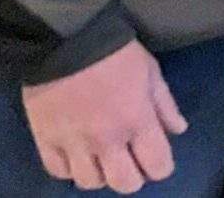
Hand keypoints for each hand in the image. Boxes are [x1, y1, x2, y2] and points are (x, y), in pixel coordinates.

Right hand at [20, 39, 187, 193]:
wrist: (66, 40)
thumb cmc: (116, 53)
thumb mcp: (151, 72)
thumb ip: (165, 105)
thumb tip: (178, 130)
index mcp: (137, 121)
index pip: (157, 166)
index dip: (161, 167)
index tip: (157, 159)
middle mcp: (106, 139)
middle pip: (124, 184)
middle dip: (133, 177)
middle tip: (130, 160)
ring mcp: (73, 143)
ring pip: (89, 182)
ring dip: (100, 174)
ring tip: (102, 157)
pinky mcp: (45, 140)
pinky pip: (58, 171)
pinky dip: (69, 168)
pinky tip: (76, 154)